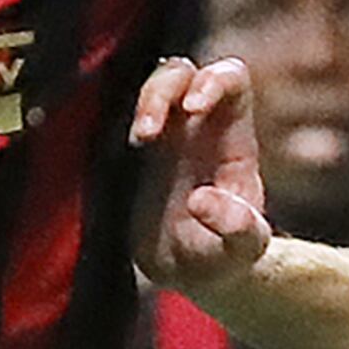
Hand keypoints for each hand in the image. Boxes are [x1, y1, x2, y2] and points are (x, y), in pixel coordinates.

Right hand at [128, 56, 273, 292]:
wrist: (187, 275)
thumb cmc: (223, 256)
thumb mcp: (242, 251)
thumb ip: (237, 228)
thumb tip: (203, 200)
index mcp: (231, 138)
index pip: (230, 78)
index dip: (213, 80)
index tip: (193, 107)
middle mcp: (195, 127)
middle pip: (180, 73)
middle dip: (161, 90)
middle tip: (147, 133)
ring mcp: (161, 137)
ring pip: (145, 88)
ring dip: (137, 104)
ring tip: (135, 141)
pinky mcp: (128, 153)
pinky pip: (114, 118)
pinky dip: (107, 121)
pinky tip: (106, 150)